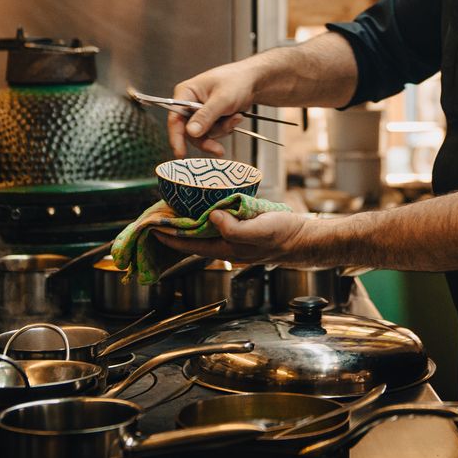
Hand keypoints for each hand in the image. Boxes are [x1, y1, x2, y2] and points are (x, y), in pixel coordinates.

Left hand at [154, 210, 309, 263]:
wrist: (303, 238)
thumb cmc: (284, 236)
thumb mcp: (259, 230)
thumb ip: (235, 228)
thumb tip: (212, 217)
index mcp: (227, 248)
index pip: (190, 244)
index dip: (170, 237)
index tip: (153, 227)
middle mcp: (227, 246)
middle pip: (193, 241)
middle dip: (174, 231)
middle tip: (158, 217)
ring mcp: (234, 240)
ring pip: (204, 234)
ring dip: (187, 225)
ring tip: (174, 212)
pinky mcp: (242, 231)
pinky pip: (217, 226)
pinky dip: (204, 219)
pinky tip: (204, 209)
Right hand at [167, 61, 259, 157]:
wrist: (254, 81)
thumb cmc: (237, 80)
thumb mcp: (222, 99)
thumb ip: (206, 116)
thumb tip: (191, 132)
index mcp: (186, 92)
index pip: (175, 118)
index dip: (176, 137)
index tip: (181, 153)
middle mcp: (190, 103)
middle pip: (190, 131)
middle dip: (208, 137)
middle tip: (218, 148)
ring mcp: (200, 111)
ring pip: (204, 134)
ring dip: (222, 129)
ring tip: (235, 117)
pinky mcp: (211, 118)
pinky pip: (214, 132)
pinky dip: (226, 128)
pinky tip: (235, 117)